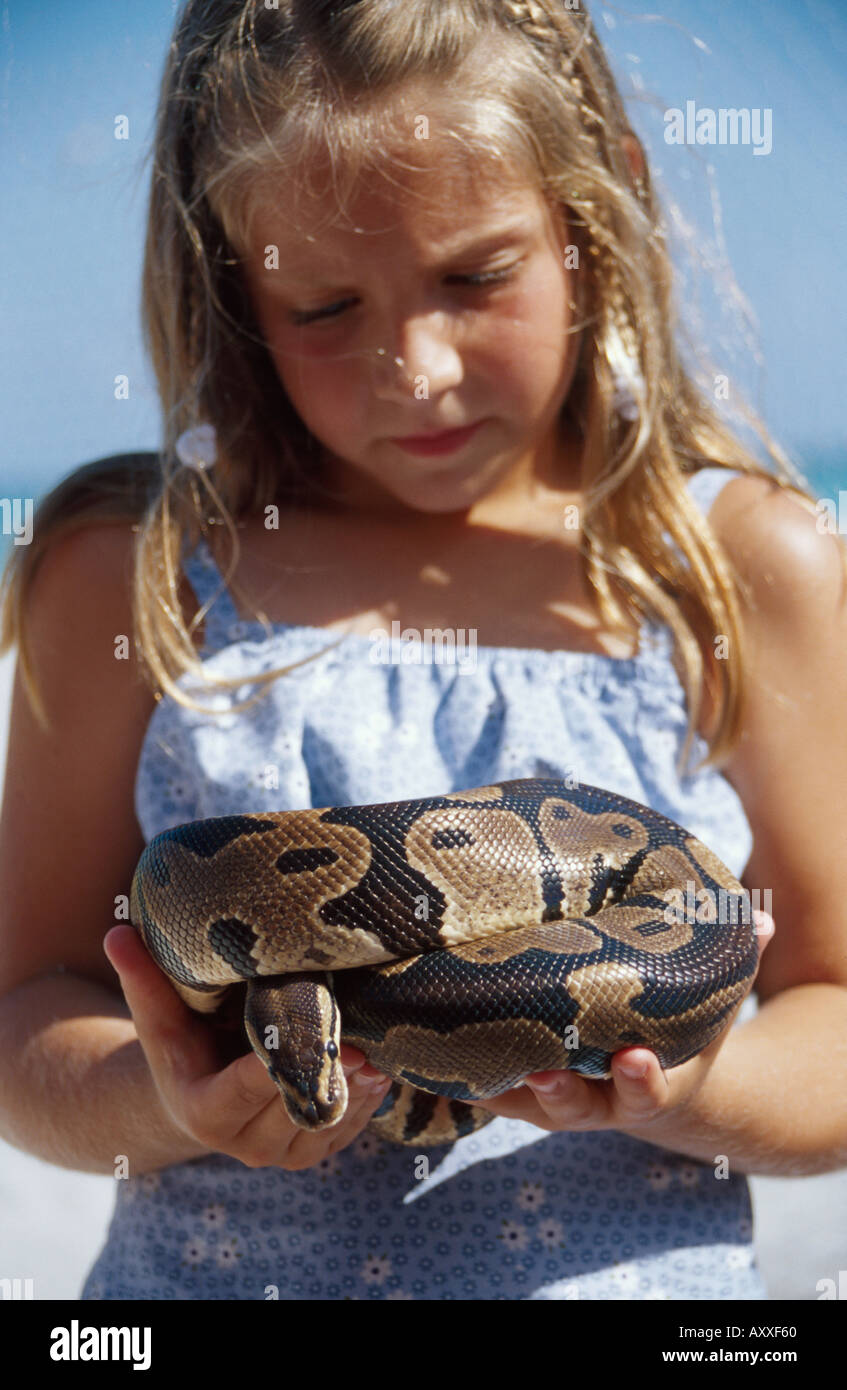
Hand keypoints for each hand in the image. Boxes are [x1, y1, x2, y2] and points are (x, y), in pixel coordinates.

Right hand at [103, 924, 391, 1170]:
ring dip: (354, 1086)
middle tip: (358, 1031)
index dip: (277, 1061)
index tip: (310, 1031)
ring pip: (327, 1121)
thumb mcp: (160, 1015)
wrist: (200, 1094)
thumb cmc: (182, 1042)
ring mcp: (283, 1154)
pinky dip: (367, 1099)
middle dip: (326, 1069)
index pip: (247, 1086)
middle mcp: (245, 1144)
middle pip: (294, 1106)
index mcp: (205, 1112)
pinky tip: (380, 1066)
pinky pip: (348, 1130)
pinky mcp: (314, 1150)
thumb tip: (115, 931)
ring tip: (375, 1045)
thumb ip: (143, 978)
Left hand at [466, 910, 775, 1133]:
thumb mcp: (710, 1004)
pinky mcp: (508, 1086)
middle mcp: (593, 1099)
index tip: (632, 1058)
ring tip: (450, 1060)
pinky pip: (476, 1084)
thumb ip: (737, 963)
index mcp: (645, 1083)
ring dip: (482, 1083)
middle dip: (553, 1089)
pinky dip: (446, 1071)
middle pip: (568, 1105)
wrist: (642, 1079)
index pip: (645, 1090)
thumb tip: (759, 919)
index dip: (638, 1079)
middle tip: (538, 1068)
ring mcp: (547, 1098)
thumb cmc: (676, 1033)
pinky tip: (407, 1046)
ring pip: (511, 1101)